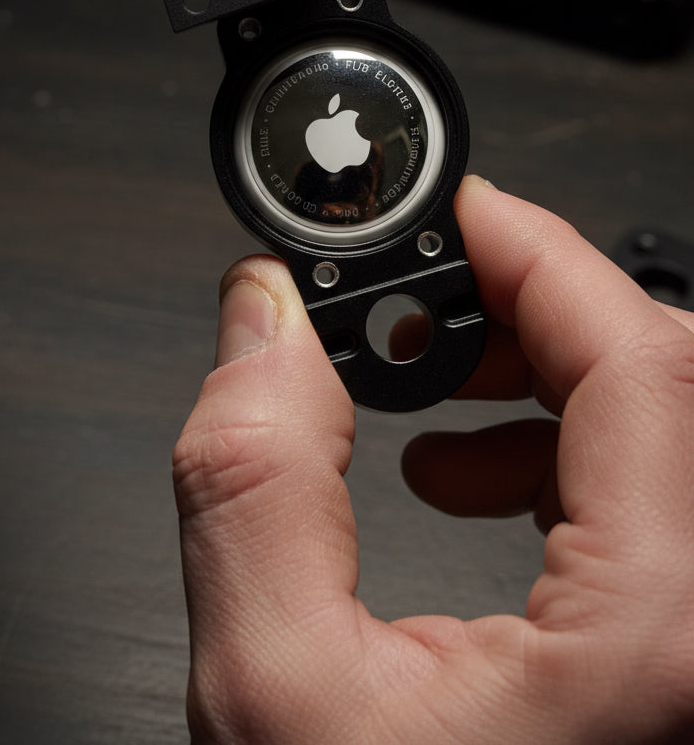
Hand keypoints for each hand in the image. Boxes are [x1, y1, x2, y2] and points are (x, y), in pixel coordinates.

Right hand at [174, 177, 693, 743]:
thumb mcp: (270, 698)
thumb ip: (254, 480)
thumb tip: (264, 322)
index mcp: (657, 646)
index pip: (642, 365)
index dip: (539, 255)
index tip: (460, 211)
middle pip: (666, 385)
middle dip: (534, 313)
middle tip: (428, 298)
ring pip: (663, 437)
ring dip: (546, 380)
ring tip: (434, 392)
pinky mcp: (668, 661)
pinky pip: (648, 504)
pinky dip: (559, 456)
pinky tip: (465, 477)